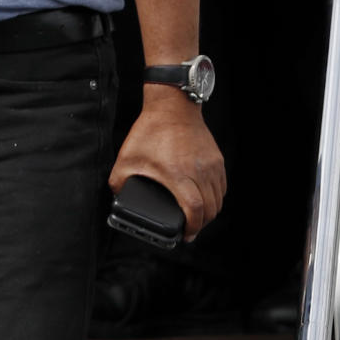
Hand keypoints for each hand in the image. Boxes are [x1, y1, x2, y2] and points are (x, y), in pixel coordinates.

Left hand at [109, 92, 225, 241]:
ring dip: (210, 212)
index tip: (185, 235)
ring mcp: (211, 165)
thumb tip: (117, 197)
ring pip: (218, 199)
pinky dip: (216, 197)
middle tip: (189, 229)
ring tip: (197, 217)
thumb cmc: (151, 129)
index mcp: (177, 174)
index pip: (194, 210)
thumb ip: (119, 180)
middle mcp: (199, 171)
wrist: (172, 104)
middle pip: (209, 209)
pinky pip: (222, 186)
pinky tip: (206, 198)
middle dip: (201, 224)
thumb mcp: (128, 156)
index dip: (192, 227)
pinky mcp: (216, 159)